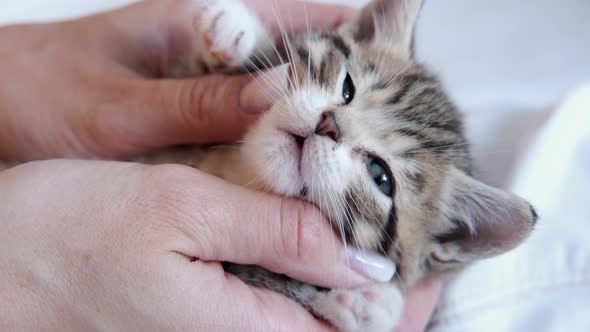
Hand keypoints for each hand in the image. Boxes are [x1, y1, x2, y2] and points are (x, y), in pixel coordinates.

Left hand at [0, 0, 353, 160]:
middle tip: (384, 132)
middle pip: (300, 61)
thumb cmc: (43, 94)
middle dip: (342, 91)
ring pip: (277, 98)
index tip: (395, 71)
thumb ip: (199, 103)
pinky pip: (248, 126)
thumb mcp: (123, 107)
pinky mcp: (194, 113)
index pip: (301, 17)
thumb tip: (279, 98)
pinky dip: (274, 146)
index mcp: (201, 24)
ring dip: (310, 125)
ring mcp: (205, 84)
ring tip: (351, 160)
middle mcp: (212, 50)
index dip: (353, 38)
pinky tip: (291, 174)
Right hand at [0, 160, 380, 330]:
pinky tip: (300, 229)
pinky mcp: (197, 315)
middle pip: (333, 330)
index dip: (401, 299)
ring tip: (359, 223)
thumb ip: (273, 234)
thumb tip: (357, 256)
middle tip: (397, 229)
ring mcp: (214, 331)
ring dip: (339, 273)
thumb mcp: (181, 211)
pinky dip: (297, 266)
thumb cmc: (68, 234)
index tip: (425, 255)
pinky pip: (267, 302)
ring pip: (303, 315)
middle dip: (377, 286)